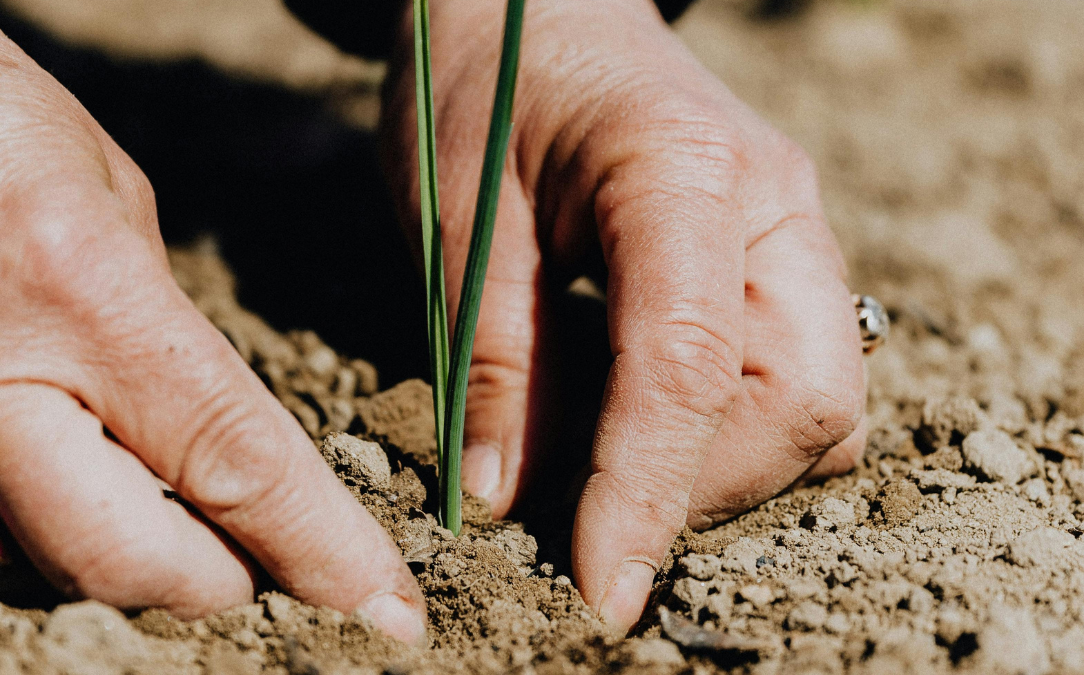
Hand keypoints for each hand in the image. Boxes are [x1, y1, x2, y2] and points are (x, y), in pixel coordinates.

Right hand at [0, 0, 423, 642]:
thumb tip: (213, 435)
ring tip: (182, 527)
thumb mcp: (113, 200)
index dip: (320, 549)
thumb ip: (167, 331)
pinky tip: (85, 494)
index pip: (232, 460)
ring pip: (46, 573)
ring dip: (135, 569)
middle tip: (268, 565)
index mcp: (80, 294)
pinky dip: (49, 542)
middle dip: (222, 584)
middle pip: (131, 563)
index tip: (387, 606)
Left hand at [383, 0, 865, 631]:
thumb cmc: (483, 82)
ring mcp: (792, 231)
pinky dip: (728, 433)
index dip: (649, 494)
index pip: (691, 365)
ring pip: (818, 405)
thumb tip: (509, 500)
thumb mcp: (458, 212)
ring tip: (604, 465)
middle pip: (802, 402)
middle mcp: (774, 204)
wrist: (532, 4)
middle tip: (584, 511)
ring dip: (719, 468)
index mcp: (683, 170)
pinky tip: (640, 421)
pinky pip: (796, 381)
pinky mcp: (780, 260)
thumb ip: (493, 356)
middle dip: (700, 486)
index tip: (602, 590)